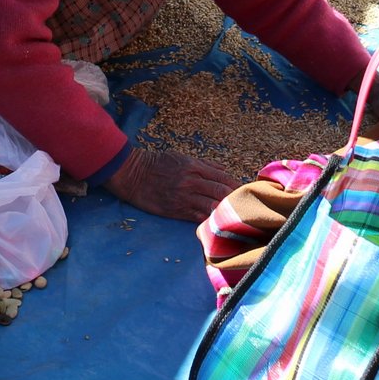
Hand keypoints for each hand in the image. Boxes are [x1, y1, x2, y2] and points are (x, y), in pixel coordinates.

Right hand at [104, 146, 236, 221]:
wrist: (134, 175)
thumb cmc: (158, 163)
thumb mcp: (181, 157)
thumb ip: (204, 164)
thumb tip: (224, 168)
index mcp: (194, 166)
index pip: (222, 177)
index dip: (235, 184)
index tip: (244, 189)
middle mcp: (191, 182)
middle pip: (221, 192)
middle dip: (234, 198)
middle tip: (244, 203)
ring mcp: (184, 197)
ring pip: (212, 206)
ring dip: (224, 210)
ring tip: (235, 215)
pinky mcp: (176, 210)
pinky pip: (198, 217)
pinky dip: (209, 219)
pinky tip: (218, 222)